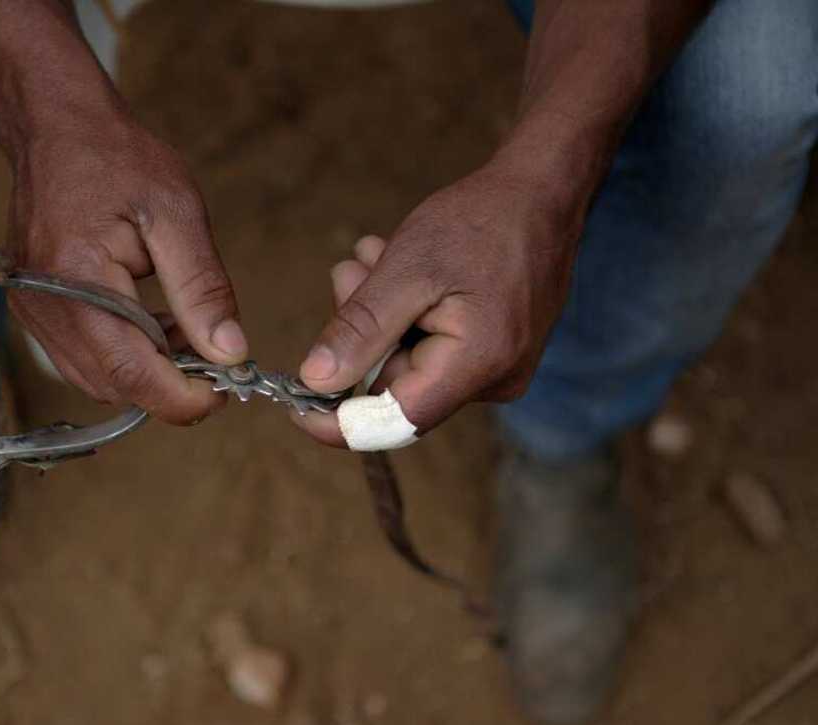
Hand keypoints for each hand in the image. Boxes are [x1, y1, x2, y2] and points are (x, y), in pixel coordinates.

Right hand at [8, 108, 248, 424]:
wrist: (57, 128)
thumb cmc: (117, 158)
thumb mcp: (177, 212)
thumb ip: (202, 287)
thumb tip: (230, 351)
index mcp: (76, 278)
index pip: (130, 372)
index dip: (181, 398)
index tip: (224, 392)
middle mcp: (43, 305)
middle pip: (113, 385)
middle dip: (169, 383)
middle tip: (214, 350)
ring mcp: (33, 312)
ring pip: (98, 380)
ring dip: (148, 370)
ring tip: (185, 325)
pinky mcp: (35, 311)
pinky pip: (84, 359)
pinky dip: (125, 354)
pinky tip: (155, 319)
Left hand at [293, 156, 583, 446]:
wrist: (542, 193)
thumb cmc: (481, 221)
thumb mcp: (407, 270)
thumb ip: (361, 330)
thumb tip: (315, 381)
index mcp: (477, 364)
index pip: (393, 422)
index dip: (337, 421)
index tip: (293, 404)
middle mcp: (494, 381)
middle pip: (396, 386)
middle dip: (362, 333)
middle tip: (351, 272)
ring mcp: (498, 370)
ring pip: (407, 362)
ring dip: (380, 313)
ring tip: (377, 254)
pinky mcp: (494, 354)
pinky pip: (431, 350)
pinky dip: (405, 312)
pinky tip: (400, 265)